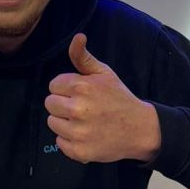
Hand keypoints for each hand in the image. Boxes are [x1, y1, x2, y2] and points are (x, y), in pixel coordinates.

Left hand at [44, 33, 161, 163]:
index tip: (80, 93)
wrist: (140, 129)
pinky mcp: (79, 151)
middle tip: (81, 108)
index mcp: (81, 87)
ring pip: (52, 123)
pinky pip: (60, 142)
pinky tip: (85, 135)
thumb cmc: (119, 98)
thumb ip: (84, 57)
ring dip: (64, 123)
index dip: (65, 89)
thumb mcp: (104, 74)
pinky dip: (70, 141)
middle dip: (62, 104)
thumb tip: (77, 37)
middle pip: (49, 104)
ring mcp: (78, 132)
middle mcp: (77, 109)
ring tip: (84, 121)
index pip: (53, 85)